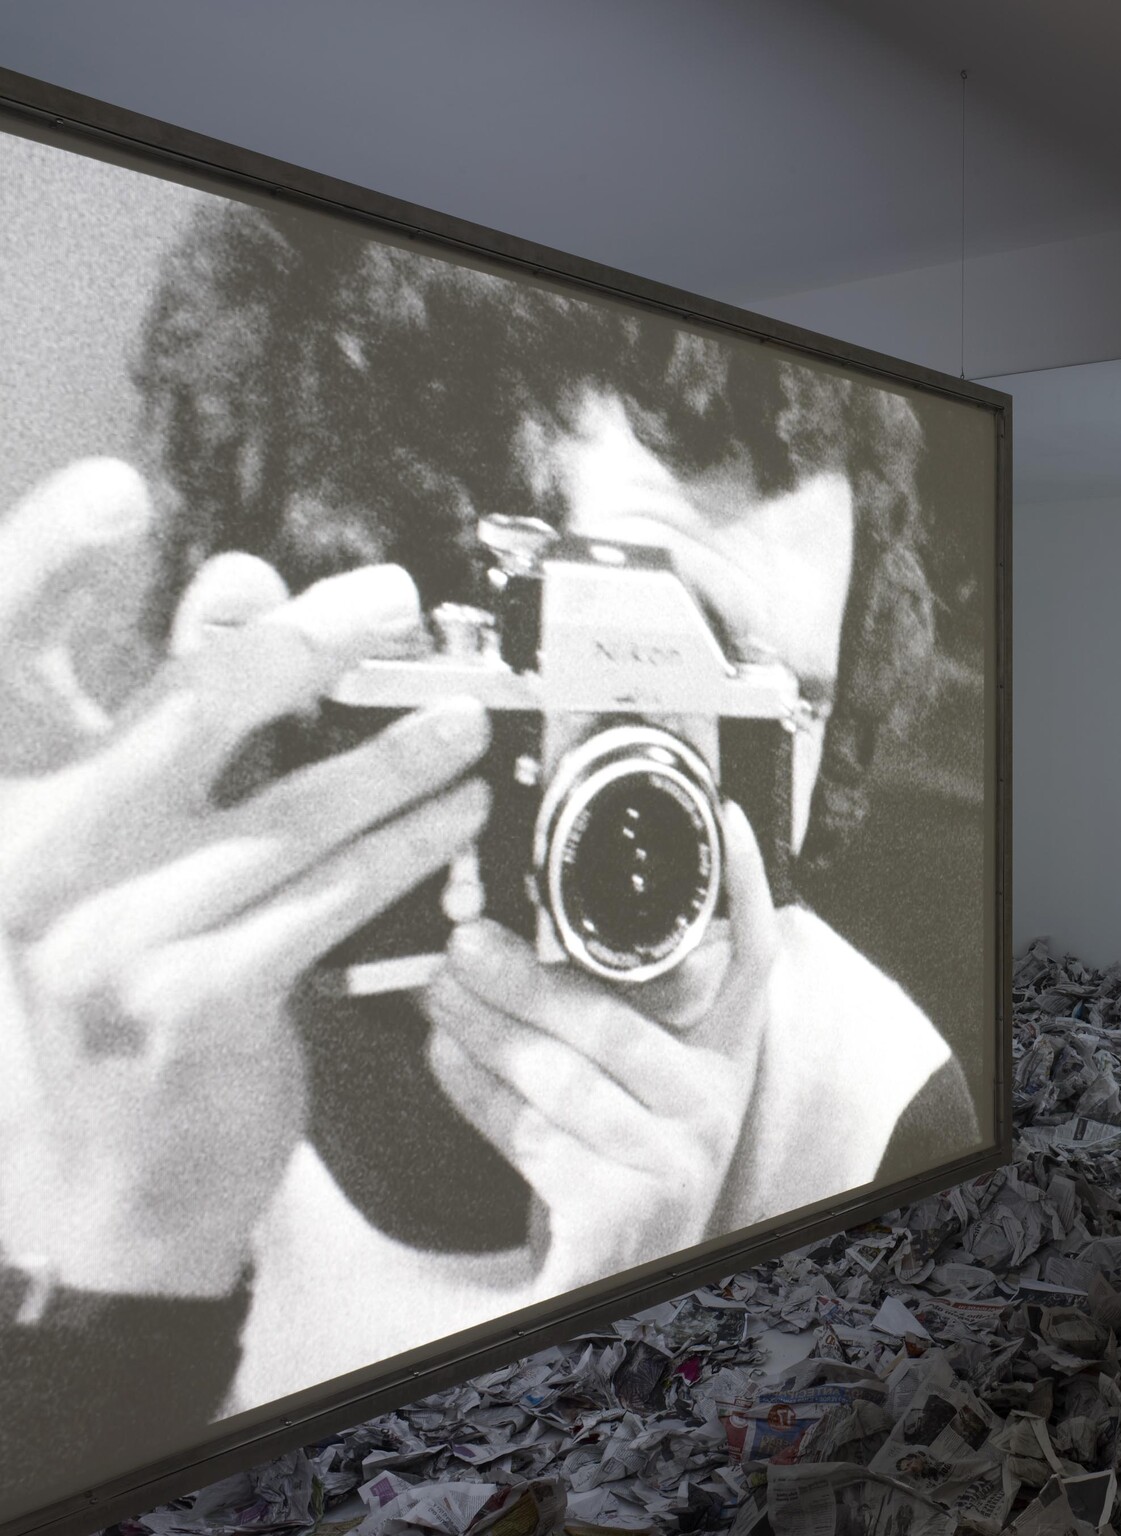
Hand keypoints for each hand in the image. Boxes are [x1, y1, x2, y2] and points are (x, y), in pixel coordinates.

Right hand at [0, 461, 490, 1297]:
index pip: (1, 663)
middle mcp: (34, 858)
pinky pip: (329, 896)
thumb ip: (172, 717)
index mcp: (0, 803)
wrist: (117, 1176)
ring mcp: (110, 934)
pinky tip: (460, 816)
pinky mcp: (197, 997)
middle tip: (393, 600)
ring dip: (396, 754)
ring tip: (466, 719)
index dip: (45, 568)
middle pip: (182, 712)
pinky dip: (407, 848)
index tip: (115, 493)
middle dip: (302, 645)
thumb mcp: (121, 843)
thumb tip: (243, 581)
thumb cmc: (127, 975)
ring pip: (288, 808)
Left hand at [421, 800, 774, 1296]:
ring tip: (435, 995)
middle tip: (462, 939)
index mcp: (722, 1063)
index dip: (745, 889)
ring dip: (485, 1031)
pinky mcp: (621, 1209)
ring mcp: (672, 1161)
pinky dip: (477, 1097)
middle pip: (616, 1020)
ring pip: (562, 1078)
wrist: (607, 1293)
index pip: (753, 962)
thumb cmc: (605, 1174)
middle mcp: (712, 1108)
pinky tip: (443, 1062)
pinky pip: (533, 1135)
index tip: (729, 820)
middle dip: (525, 978)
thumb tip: (509, 938)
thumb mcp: (623, 1092)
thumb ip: (599, 1024)